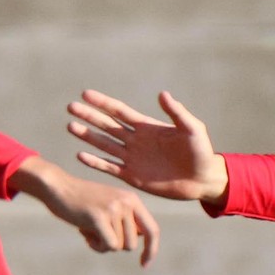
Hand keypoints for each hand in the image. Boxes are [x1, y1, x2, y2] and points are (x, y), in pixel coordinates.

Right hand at [11, 156, 159, 266]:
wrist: (58, 187)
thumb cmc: (82, 202)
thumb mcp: (109, 207)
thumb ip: (125, 222)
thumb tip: (137, 242)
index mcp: (132, 199)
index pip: (152, 230)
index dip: (151, 250)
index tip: (144, 264)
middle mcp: (127, 202)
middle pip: (132, 244)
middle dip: (114, 245)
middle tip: (97, 233)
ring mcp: (114, 209)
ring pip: (119, 246)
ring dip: (102, 245)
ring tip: (89, 229)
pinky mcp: (100, 217)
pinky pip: (108, 246)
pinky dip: (96, 246)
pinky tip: (85, 234)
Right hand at [66, 90, 227, 204]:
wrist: (203, 180)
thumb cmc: (201, 152)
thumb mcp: (192, 129)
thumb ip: (177, 113)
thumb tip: (162, 94)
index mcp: (147, 127)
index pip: (119, 111)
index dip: (103, 102)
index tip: (85, 94)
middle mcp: (136, 141)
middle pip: (107, 126)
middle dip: (89, 116)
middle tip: (70, 107)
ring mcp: (133, 159)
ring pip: (105, 145)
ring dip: (87, 137)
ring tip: (70, 127)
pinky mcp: (133, 177)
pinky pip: (110, 167)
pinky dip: (95, 162)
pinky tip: (80, 155)